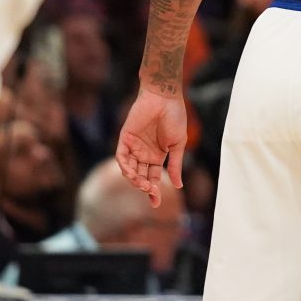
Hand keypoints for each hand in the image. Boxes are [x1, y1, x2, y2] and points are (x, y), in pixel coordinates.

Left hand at [115, 86, 186, 207]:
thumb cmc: (175, 118)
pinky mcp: (125, 138)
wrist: (165, 97)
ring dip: (135, 179)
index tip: (156, 203)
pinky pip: (121, 157)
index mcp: (158, 156)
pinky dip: (125, 167)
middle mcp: (144, 153)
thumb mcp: (178, 145)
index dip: (155, 191)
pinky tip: (132, 173)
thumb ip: (175, 165)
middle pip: (142, 176)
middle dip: (145, 187)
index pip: (154, 178)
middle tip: (151, 192)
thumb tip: (178, 187)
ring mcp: (134, 147)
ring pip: (130, 169)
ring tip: (143, 184)